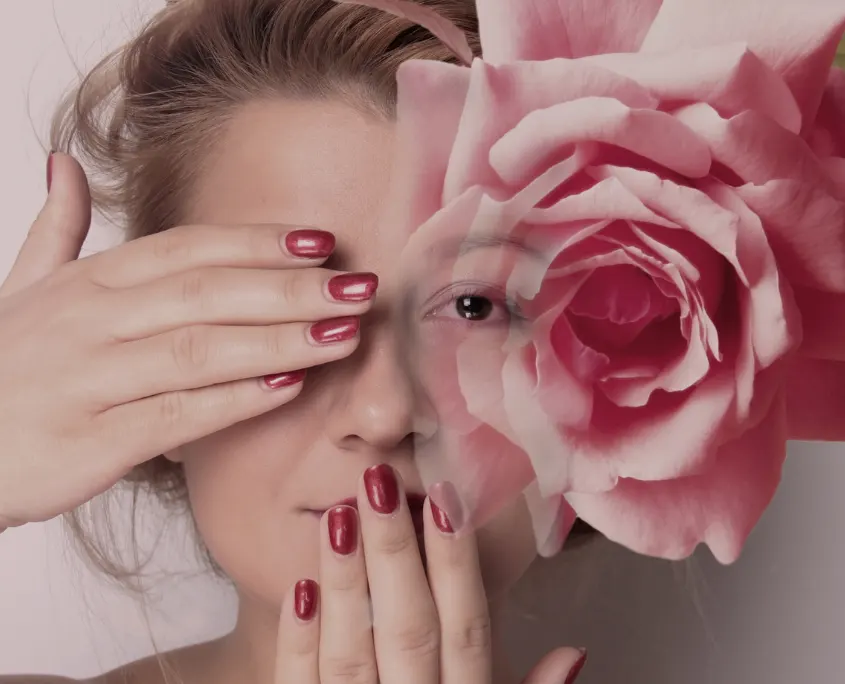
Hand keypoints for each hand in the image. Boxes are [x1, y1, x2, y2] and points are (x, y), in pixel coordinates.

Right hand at [0, 152, 377, 528]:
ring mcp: (89, 380)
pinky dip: (235, 401)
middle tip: (359, 286)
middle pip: (207, 292)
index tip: (322, 242)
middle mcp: (89, 322)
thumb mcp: (21, 291)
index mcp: (86, 284)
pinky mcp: (89, 441)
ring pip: (199, 349)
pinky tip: (288, 389)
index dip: (258, 243)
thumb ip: (54, 230)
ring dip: (279, 339)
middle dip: (290, 288)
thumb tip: (64, 162)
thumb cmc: (1, 370)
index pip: (187, 248)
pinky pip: (176, 414)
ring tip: (343, 334)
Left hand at [274, 464, 587, 683]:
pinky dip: (298, 641)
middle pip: (409, 628)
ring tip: (338, 514)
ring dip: (345, 583)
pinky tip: (300, 586)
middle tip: (377, 482)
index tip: (444, 496)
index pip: (467, 627)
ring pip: (353, 652)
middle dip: (394, 553)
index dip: (457, 563)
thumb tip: (574, 651)